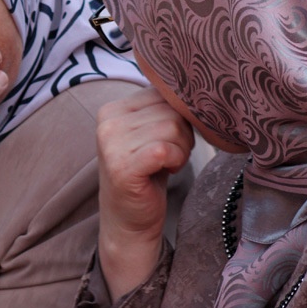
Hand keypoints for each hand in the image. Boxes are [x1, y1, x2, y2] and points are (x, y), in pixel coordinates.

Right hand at [96, 87, 193, 299]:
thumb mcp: (150, 134)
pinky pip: (166, 149)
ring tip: (167, 164)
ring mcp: (111, 144)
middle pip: (170, 109)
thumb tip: (199, 86)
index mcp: (112, 109)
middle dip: (182, 134)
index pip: (162, 93)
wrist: (130, 221)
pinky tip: (167, 171)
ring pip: (171, 127)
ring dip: (181, 149)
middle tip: (169, 156)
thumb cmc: (147, 175)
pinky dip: (176, 160)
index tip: (168, 140)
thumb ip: (163, 108)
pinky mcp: (123, 166)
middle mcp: (107, 122)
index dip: (178, 116)